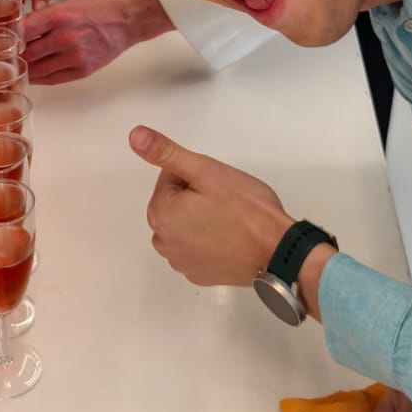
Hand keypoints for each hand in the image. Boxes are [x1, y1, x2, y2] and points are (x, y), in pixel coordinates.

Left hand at [22, 0, 170, 83]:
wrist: (128, 21)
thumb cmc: (99, 7)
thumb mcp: (69, 2)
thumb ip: (45, 14)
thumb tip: (21, 26)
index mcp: (61, 16)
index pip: (25, 29)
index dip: (9, 37)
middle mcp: (66, 38)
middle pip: (30, 52)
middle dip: (14, 56)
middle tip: (0, 59)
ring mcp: (75, 57)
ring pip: (39, 69)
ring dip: (25, 70)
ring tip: (13, 69)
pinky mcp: (83, 70)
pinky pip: (54, 78)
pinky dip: (41, 78)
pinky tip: (32, 75)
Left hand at [130, 126, 294, 285]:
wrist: (277, 251)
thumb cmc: (244, 207)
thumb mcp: (205, 171)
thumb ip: (167, 153)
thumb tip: (135, 136)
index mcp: (160, 213)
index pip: (171, 178)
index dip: (196, 176)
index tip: (217, 185)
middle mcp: (163, 241)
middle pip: (176, 203)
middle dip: (197, 197)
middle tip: (226, 201)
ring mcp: (181, 262)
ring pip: (186, 225)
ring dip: (202, 218)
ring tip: (230, 219)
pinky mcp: (200, 275)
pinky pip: (197, 247)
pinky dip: (209, 240)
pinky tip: (231, 239)